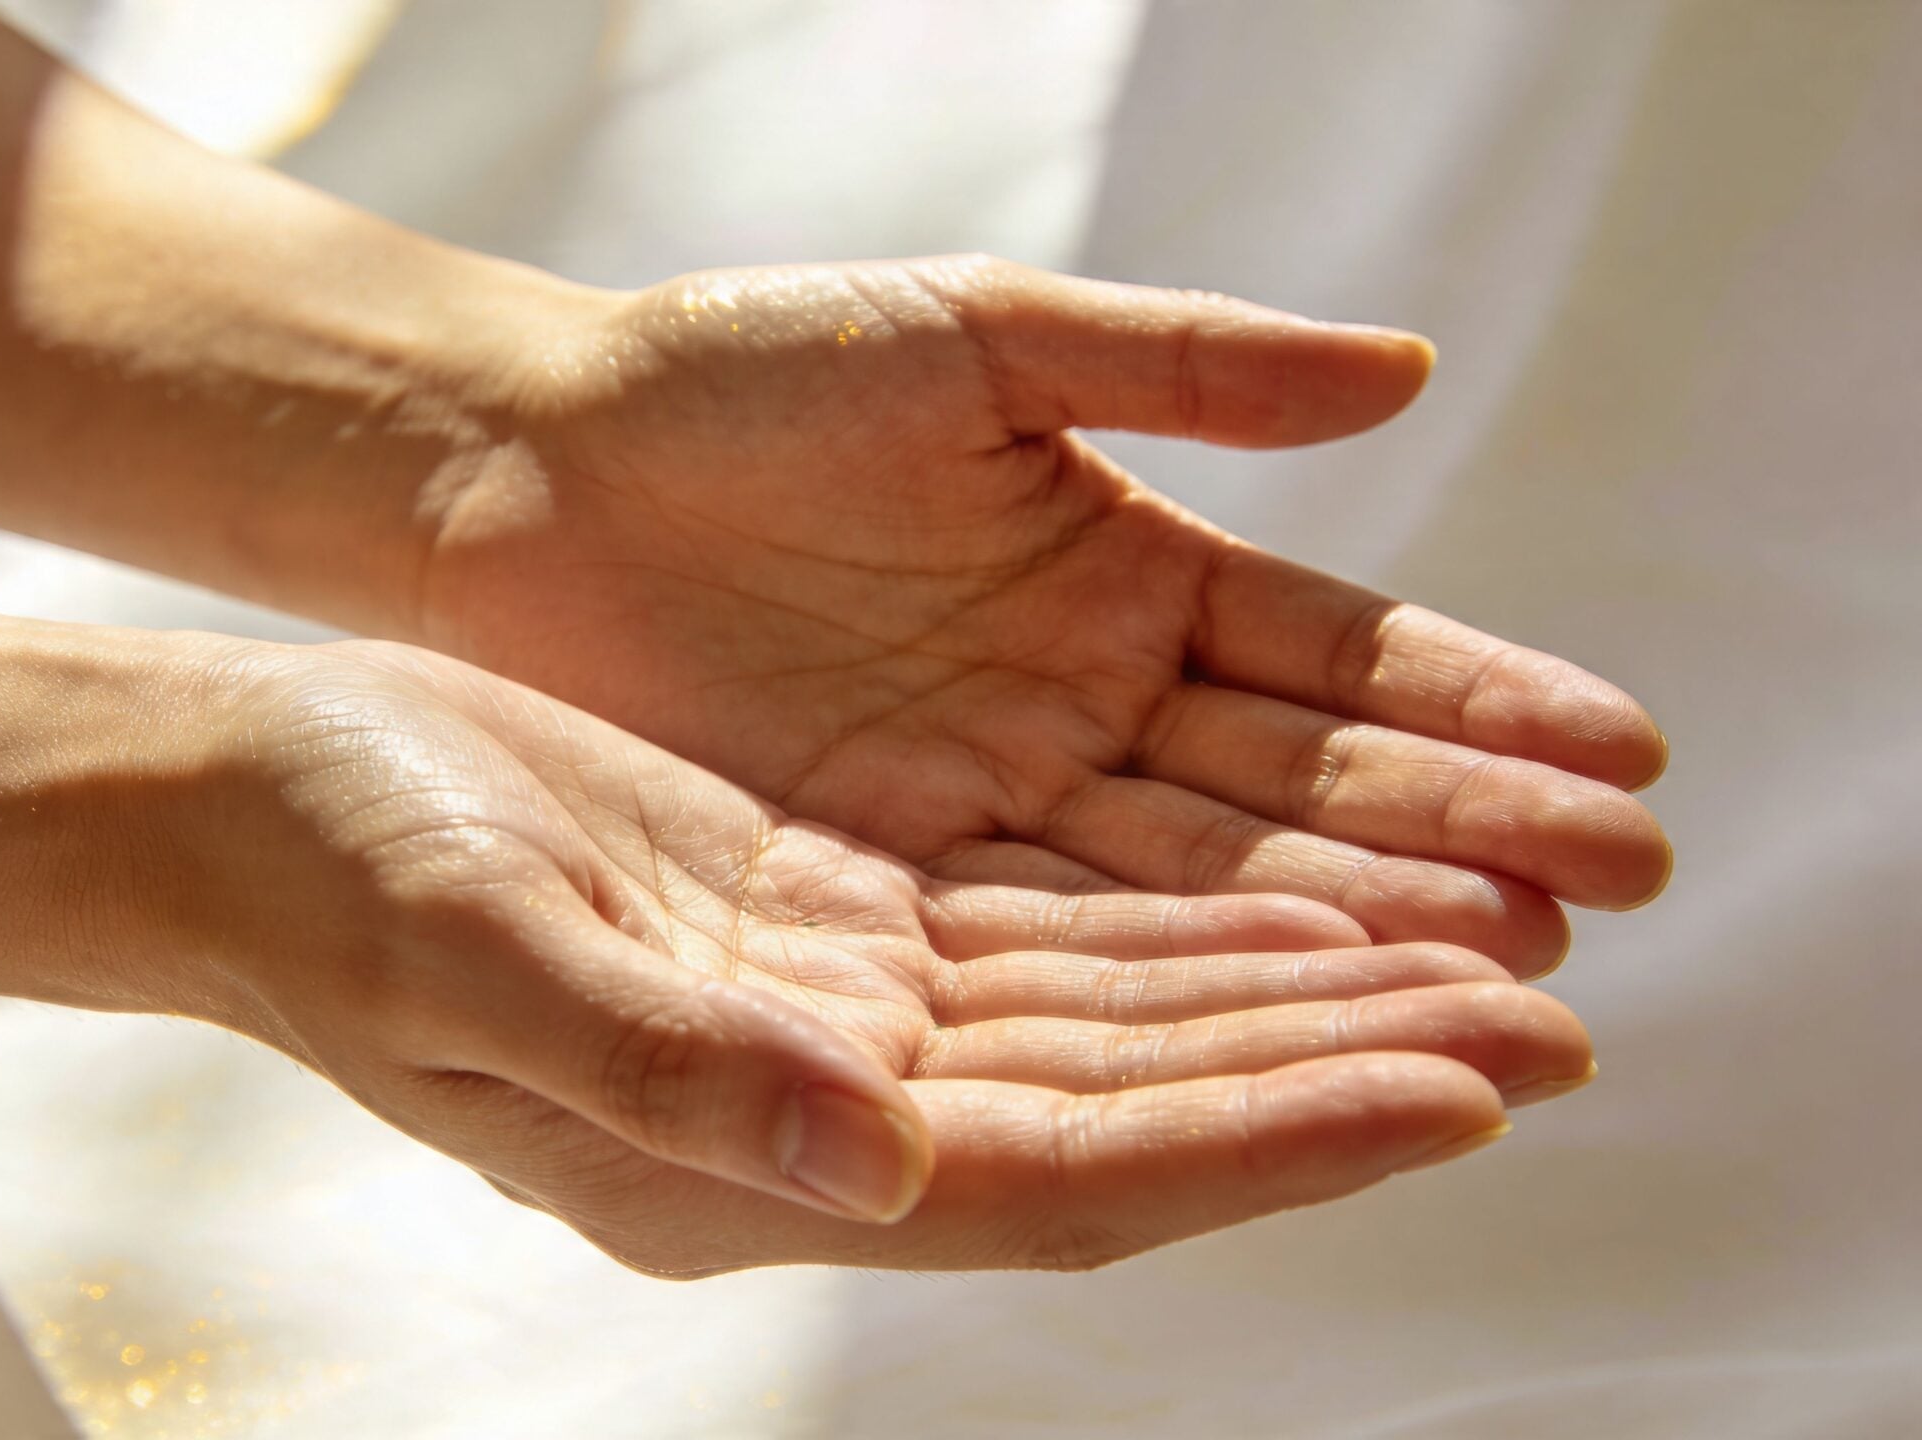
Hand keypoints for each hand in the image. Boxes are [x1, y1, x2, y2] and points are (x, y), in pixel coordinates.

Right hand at [112, 638, 1591, 1271]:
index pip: (1059, 1172)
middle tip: (1547, 1013)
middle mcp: (819, 1113)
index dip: (1260, 1134)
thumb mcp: (478, 960)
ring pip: (1114, 1022)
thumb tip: (871, 1155)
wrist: (252, 798)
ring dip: (1294, 991)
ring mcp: (830, 1022)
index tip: (1450, 1083)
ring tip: (1477, 948)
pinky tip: (1300, 881)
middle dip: (1336, 1066)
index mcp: (744, 1162)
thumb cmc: (330, 880)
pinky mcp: (826, 923)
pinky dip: (1183, 921)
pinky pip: (1049, 937)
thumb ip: (671, 1068)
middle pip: (1130, 1108)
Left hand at [420, 259, 1672, 974]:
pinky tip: (1308, 996)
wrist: (515, 478)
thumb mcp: (972, 343)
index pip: (1333, 653)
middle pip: (1296, 786)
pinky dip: (1182, 968)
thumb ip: (1180, 363)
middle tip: (1612, 887)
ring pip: (1201, 879)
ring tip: (1507, 962)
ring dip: (1353, 922)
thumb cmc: (729, 376)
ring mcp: (991, 806)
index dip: (1472, 703)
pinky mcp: (886, 882)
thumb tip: (1406, 369)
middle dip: (1453, 835)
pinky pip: (1059, 934)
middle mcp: (1080, 707)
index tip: (1617, 753)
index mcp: (1123, 570)